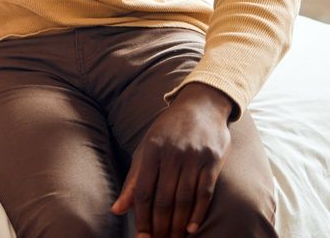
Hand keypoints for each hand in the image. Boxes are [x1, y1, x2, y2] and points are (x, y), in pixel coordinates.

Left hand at [112, 83, 234, 237]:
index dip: (141, 217)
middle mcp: (172, 154)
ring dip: (178, 224)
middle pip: (164, 199)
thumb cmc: (169, 130)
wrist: (201, 105)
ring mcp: (193, 157)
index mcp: (151, 151)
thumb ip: (134, 180)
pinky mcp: (213, 160)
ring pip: (184, 198)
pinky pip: (205, 192)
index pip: (144, 191)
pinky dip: (198, 212)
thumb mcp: (146, 148)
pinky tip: (192, 228)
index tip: (142, 237)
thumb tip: (117, 209)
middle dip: (160, 225)